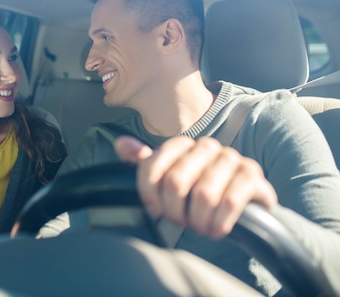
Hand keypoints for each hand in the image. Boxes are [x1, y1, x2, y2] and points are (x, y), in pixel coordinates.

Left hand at [114, 136, 276, 238]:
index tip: (154, 210)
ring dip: (198, 220)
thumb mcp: (168, 179)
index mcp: (181, 145)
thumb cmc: (198, 191)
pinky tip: (216, 230)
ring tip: (199, 227)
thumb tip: (121, 143)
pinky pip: (230, 201)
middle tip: (179, 221)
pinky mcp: (252, 176)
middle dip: (174, 210)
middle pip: (175, 181)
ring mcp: (232, 159)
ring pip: (204, 194)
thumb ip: (144, 163)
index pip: (151, 166)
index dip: (148, 194)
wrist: (243, 204)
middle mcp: (206, 146)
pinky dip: (219, 222)